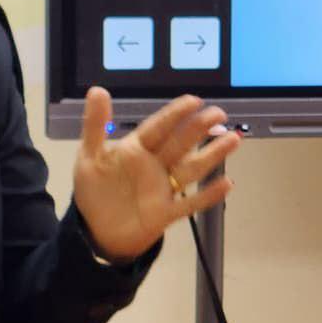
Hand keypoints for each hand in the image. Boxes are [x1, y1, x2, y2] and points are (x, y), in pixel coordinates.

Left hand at [73, 88, 239, 261]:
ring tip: (232, 139)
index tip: (194, 101)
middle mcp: (154, 165)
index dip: (175, 114)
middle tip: (218, 113)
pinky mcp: (165, 213)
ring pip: (191, 168)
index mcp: (136, 149)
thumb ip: (95, 125)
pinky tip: (226, 184)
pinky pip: (190, 203)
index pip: (158, 127)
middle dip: (198, 128)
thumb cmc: (94, 191)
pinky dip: (208, 195)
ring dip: (211, 155)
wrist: (94, 232)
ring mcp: (162, 189)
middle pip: (180, 143)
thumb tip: (97, 90)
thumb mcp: (89, 156)